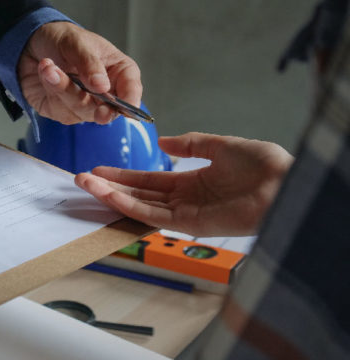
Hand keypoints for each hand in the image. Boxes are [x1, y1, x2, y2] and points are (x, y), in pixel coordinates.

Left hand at [19, 21, 141, 124]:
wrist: (32, 44)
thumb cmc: (63, 39)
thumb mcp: (78, 43)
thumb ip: (90, 64)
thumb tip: (102, 86)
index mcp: (118, 71)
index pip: (131, 90)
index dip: (130, 101)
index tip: (122, 106)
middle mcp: (104, 93)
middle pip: (108, 110)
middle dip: (97, 106)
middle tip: (91, 99)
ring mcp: (83, 104)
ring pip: (81, 110)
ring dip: (63, 87)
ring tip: (49, 66)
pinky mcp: (62, 110)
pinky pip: (59, 108)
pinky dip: (51, 88)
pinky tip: (45, 70)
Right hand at [74, 132, 293, 236]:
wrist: (283, 183)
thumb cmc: (262, 165)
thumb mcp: (220, 144)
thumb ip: (190, 143)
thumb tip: (163, 140)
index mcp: (191, 181)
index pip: (148, 180)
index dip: (123, 175)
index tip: (99, 170)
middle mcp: (183, 199)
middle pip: (137, 194)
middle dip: (109, 186)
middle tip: (81, 179)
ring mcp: (184, 213)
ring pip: (139, 205)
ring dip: (111, 196)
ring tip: (85, 185)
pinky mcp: (188, 225)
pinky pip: (152, 216)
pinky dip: (130, 207)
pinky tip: (110, 196)